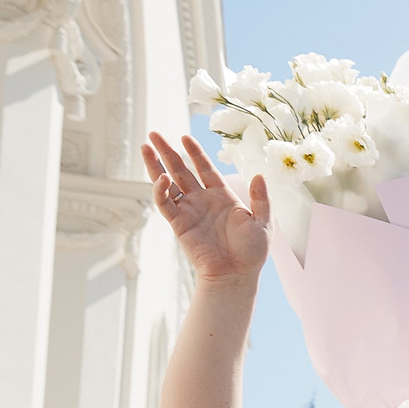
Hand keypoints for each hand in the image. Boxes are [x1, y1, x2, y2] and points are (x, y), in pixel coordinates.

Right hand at [143, 132, 269, 282]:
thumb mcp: (263, 222)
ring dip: (155, 165)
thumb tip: (259, 174)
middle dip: (168, 152)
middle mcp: (203, 200)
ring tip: (145, 146)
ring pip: (167, 182)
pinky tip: (162, 177)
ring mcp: (189, 210)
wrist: (236, 274)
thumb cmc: (252, 252)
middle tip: (154, 133)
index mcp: (222, 197)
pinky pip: (165, 202)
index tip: (185, 137)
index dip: (195, 153)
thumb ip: (261, 199)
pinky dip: (160, 190)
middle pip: (181, 170)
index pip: (205, 168)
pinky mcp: (178, 223)